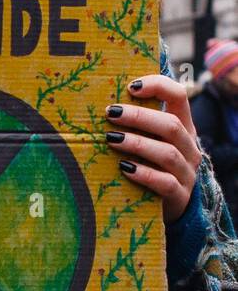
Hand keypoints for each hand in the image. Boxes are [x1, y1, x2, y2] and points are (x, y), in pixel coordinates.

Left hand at [104, 74, 203, 222]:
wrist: (168, 204)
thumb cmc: (150, 164)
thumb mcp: (149, 139)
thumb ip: (136, 122)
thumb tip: (100, 102)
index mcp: (183, 126)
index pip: (179, 96)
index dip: (157, 86)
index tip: (130, 86)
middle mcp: (189, 146)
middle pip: (170, 125)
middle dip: (138, 117)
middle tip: (111, 113)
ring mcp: (186, 172)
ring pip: (167, 153)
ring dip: (137, 143)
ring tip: (111, 139)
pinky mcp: (179, 194)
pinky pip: (165, 183)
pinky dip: (144, 174)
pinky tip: (124, 168)